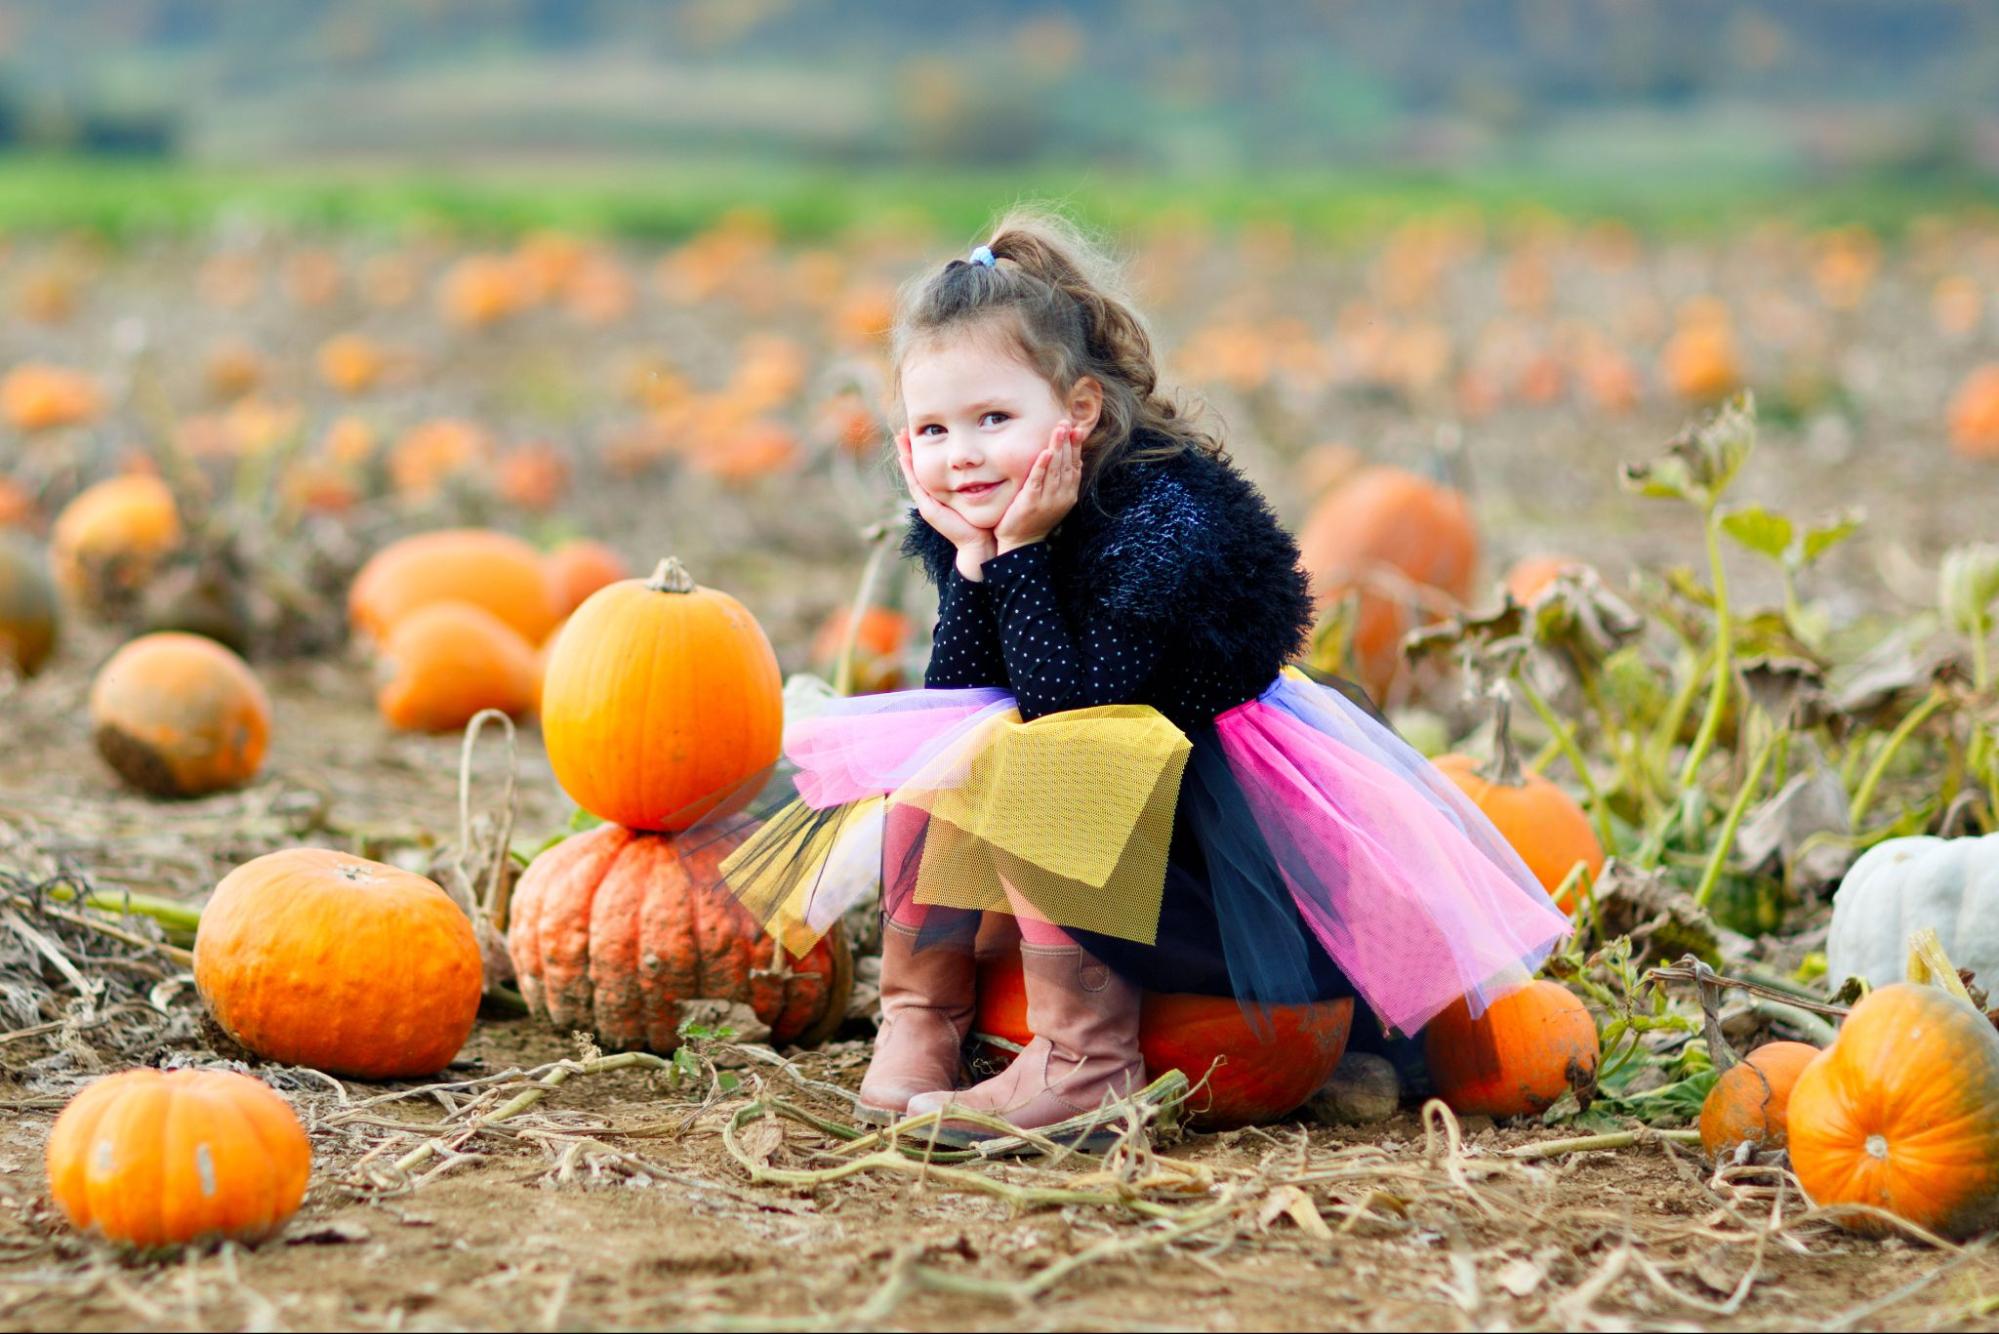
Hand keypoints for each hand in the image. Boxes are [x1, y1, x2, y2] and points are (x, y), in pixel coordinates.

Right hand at [895, 428, 995, 578]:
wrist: (979, 542)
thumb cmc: (983, 519)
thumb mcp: (980, 492)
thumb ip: (978, 479)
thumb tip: (984, 458)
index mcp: (942, 492)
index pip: (929, 467)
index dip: (921, 451)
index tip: (918, 432)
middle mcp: (932, 496)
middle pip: (916, 468)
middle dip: (909, 449)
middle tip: (903, 431)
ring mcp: (927, 502)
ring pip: (912, 474)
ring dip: (905, 456)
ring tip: (900, 438)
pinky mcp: (928, 509)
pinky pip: (916, 486)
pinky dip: (910, 471)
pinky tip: (905, 457)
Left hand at [994, 420, 1080, 554]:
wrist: (1020, 543)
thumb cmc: (1035, 519)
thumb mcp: (1054, 499)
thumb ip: (1062, 480)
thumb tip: (1075, 460)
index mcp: (1069, 494)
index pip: (1075, 466)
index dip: (1076, 447)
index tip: (1077, 429)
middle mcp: (1062, 497)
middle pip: (1067, 464)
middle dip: (1068, 442)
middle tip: (1067, 422)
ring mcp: (1048, 500)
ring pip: (1055, 470)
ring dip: (1057, 448)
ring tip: (1059, 430)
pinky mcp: (1031, 503)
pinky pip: (1038, 481)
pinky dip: (1042, 466)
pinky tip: (1045, 452)